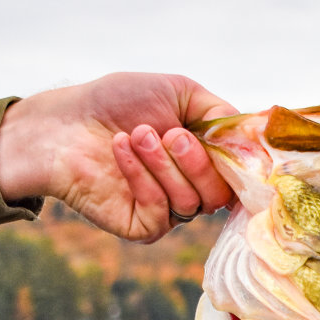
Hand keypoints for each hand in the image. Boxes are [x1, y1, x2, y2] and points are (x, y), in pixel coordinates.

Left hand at [0, 72, 237, 241]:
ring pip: (190, 202)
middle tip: (170, 134)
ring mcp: (166, 211)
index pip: (239, 175)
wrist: (64, 122)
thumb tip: (255, 138)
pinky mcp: (141, 227)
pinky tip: (120, 149)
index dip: (240, 164)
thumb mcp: (179, 91)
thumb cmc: (117, 102)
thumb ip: (221, 113)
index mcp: (204, 158)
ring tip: (136, 135)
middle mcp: (190, 187)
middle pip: (219, 194)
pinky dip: (141, 178)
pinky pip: (159, 213)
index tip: (233, 145)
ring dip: (162, 163)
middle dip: (197, 161)